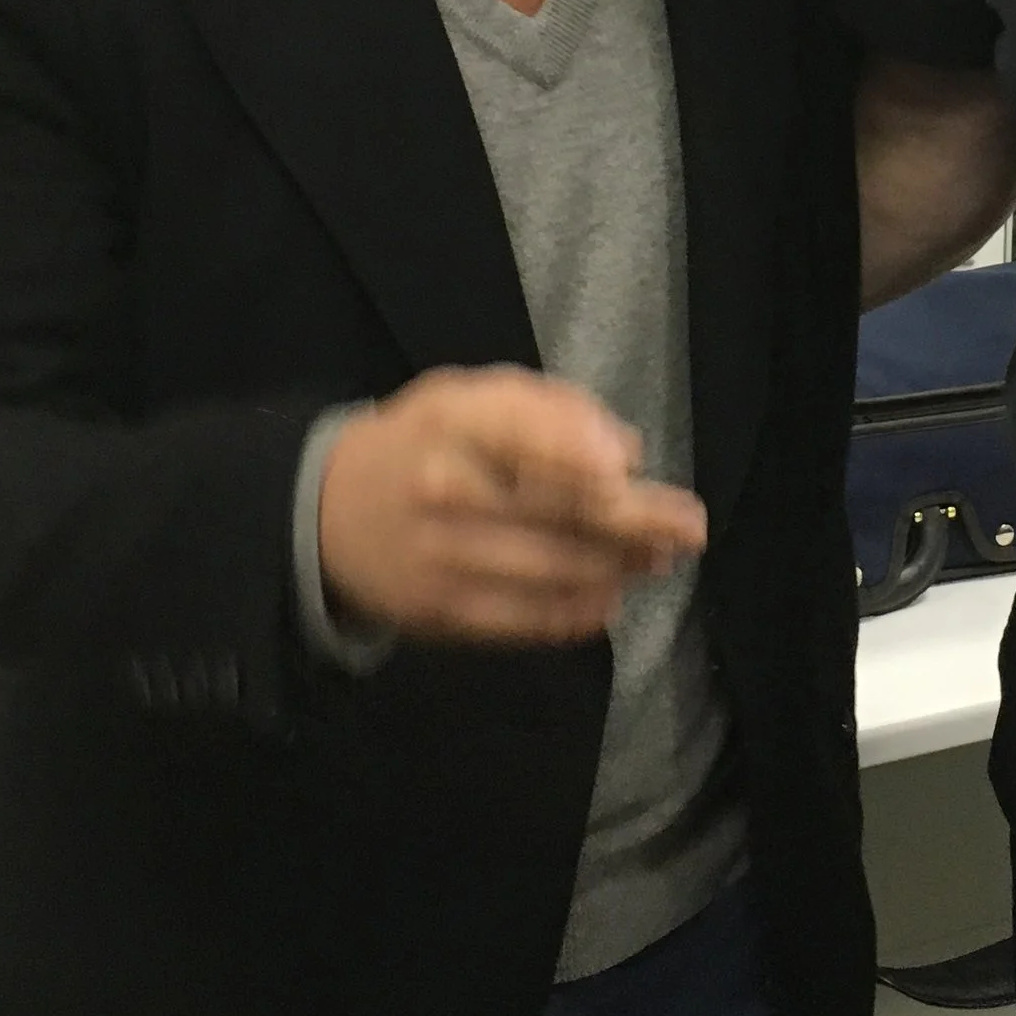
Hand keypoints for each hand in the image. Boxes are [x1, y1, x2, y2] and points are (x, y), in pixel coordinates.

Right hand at [317, 367, 706, 648]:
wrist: (326, 513)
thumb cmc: (424, 443)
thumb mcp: (470, 397)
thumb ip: (549, 409)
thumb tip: (625, 449)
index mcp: (450, 421)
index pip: (519, 432)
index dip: (575, 448)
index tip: (627, 467)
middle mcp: (444, 488)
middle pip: (555, 507)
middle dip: (633, 520)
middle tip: (689, 526)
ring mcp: (442, 556)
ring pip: (552, 567)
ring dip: (618, 566)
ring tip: (660, 559)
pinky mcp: (442, 612)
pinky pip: (525, 618)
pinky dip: (577, 611)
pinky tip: (611, 598)